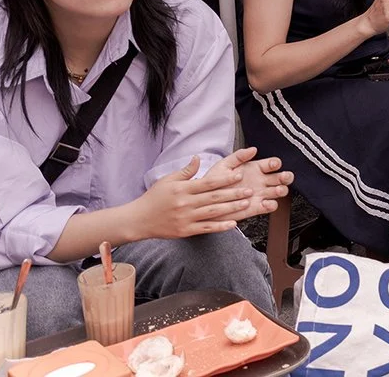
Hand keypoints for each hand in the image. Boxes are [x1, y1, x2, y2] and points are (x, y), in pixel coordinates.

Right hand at [131, 156, 257, 239]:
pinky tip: (233, 224)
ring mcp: (186, 218)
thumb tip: (198, 158)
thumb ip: (185, 171)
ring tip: (246, 204)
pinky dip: (220, 227)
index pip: (208, 183)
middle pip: (214, 198)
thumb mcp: (167, 180)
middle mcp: (185, 203)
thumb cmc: (154, 197)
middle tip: (249, 190)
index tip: (239, 175)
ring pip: (213, 213)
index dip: (225, 179)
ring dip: (231, 209)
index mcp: (182, 189)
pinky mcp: (185, 231)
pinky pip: (206, 228)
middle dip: (233, 193)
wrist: (139, 220)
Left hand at [200, 147, 292, 221]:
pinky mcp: (256, 207)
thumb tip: (253, 149)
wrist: (205, 201)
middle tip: (283, 177)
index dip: (275, 163)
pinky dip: (271, 205)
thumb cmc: (214, 182)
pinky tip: (267, 203)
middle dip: (285, 176)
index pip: (271, 164)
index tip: (273, 165)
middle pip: (281, 177)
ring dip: (281, 190)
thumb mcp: (224, 165)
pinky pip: (270, 206)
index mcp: (255, 168)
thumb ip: (238, 156)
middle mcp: (260, 181)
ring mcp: (260, 194)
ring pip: (279, 191)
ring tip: (277, 190)